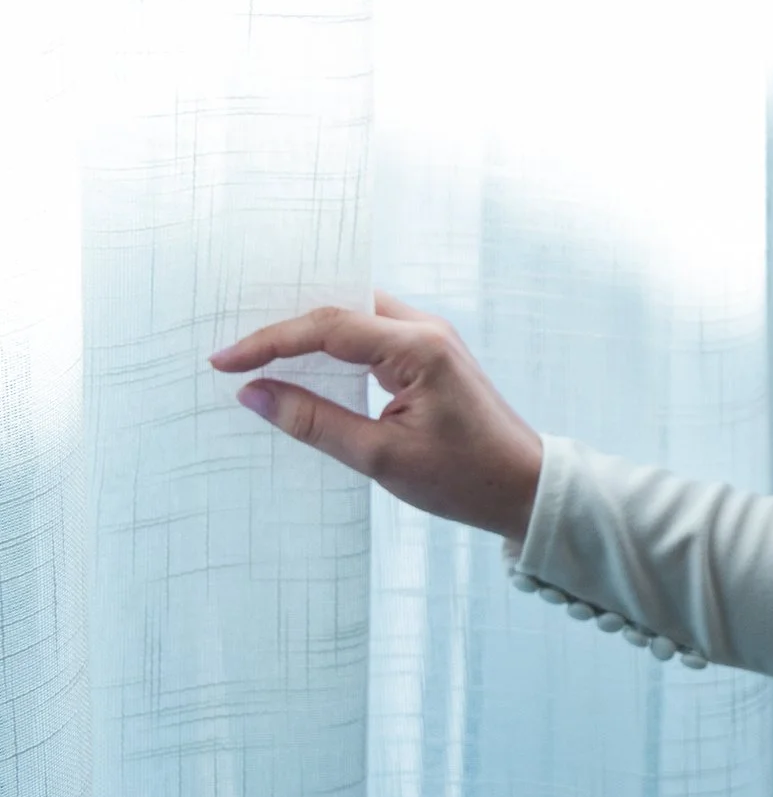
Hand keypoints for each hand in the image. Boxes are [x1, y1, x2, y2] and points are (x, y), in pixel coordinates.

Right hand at [208, 293, 544, 542]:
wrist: (524, 487)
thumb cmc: (462, 478)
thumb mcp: (379, 457)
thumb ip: (313, 421)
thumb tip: (253, 394)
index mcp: (419, 347)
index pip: (329, 325)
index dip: (270, 340)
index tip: (224, 362)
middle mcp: (427, 330)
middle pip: (342, 309)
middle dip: (286, 326)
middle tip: (234, 351)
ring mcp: (433, 340)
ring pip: (357, 318)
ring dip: (310, 333)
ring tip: (257, 355)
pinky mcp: (432, 357)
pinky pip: (373, 337)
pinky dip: (335, 346)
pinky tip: (305, 365)